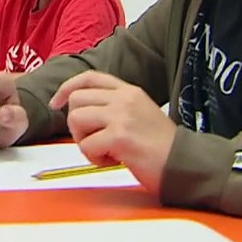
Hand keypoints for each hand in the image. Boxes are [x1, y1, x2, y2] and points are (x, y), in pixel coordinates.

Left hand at [49, 70, 175, 191]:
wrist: (185, 164)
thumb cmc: (163, 147)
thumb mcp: (140, 114)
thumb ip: (115, 108)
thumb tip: (82, 113)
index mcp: (129, 91)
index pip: (89, 78)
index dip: (67, 88)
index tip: (56, 103)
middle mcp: (124, 98)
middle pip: (76, 99)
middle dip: (76, 124)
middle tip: (94, 140)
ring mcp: (122, 115)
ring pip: (76, 119)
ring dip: (84, 141)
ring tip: (105, 151)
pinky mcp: (120, 136)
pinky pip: (86, 145)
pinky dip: (95, 158)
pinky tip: (115, 161)